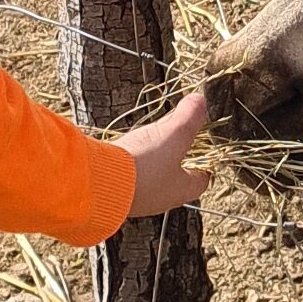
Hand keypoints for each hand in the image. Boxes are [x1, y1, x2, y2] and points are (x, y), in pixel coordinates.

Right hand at [122, 88, 210, 218]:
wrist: (98, 183)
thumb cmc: (144, 165)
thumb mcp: (173, 135)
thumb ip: (188, 118)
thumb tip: (200, 101)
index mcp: (183, 190)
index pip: (202, 179)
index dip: (204, 161)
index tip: (202, 146)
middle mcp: (163, 200)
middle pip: (177, 178)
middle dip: (177, 158)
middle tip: (174, 139)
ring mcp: (139, 199)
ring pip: (152, 178)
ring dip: (152, 161)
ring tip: (149, 141)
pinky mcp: (118, 194)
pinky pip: (130, 178)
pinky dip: (131, 164)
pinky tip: (126, 152)